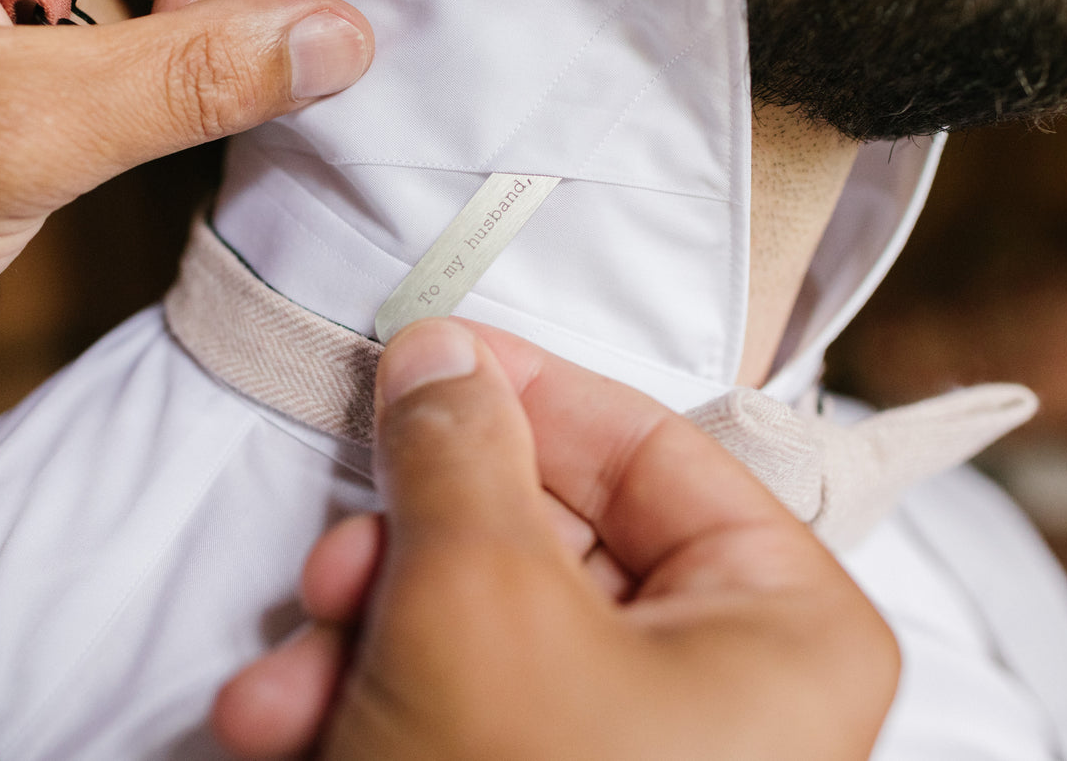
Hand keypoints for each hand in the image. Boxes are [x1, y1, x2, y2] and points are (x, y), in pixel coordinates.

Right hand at [212, 319, 900, 759]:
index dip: (529, 391)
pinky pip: (466, 706)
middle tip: (336, 557)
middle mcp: (731, 687)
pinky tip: (288, 731)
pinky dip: (371, 704)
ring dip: (362, 639)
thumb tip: (441, 347)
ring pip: (486, 628)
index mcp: (784, 625)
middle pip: (552, 543)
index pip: (653, 448)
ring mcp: (638, 751)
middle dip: (412, 551)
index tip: (424, 352)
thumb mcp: (478, 599)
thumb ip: (460, 450)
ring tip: (282, 685)